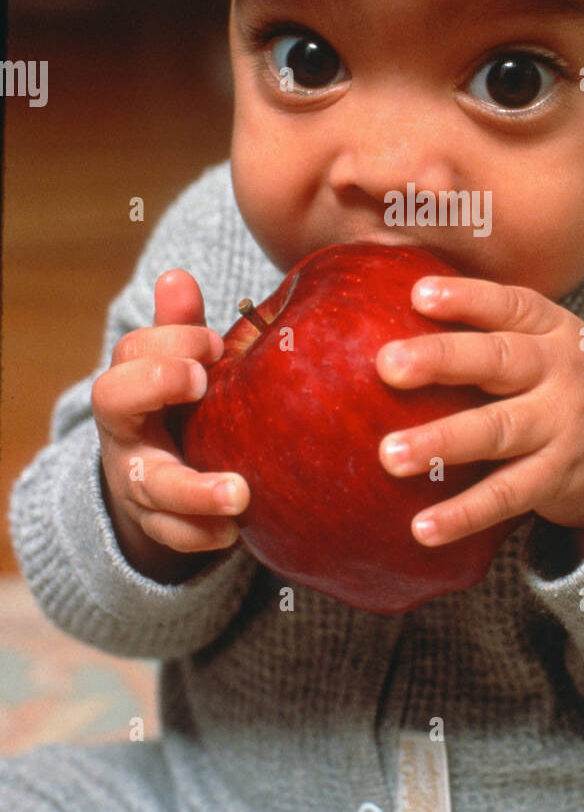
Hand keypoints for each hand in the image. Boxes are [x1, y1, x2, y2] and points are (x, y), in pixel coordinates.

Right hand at [91, 270, 249, 583]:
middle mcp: (124, 430)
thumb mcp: (178, 368)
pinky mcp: (156, 523)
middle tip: (203, 382)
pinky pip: (170, 534)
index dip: (167, 342)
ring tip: (240, 494)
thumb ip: (180, 330)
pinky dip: (200, 535)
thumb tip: (176, 277)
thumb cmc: (178, 408)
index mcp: (131, 383)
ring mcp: (135, 479)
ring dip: (194, 490)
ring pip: (149, 484)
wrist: (157, 483)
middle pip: (114, 404)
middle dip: (155, 385)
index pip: (129, 352)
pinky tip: (235, 532)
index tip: (214, 344)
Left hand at [376, 276, 583, 551]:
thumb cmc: (568, 387)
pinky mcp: (559, 477)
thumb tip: (398, 307)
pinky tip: (422, 527)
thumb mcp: (552, 346)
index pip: (511, 305)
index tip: (417, 295)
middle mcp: (562, 373)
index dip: (467, 298)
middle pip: (499, 360)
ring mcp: (564, 426)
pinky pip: (507, 495)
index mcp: (556, 331)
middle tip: (387, 365)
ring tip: (390, 455)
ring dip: (442, 442)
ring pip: (498, 431)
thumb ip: (497, 331)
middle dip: (442, 359)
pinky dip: (464, 513)